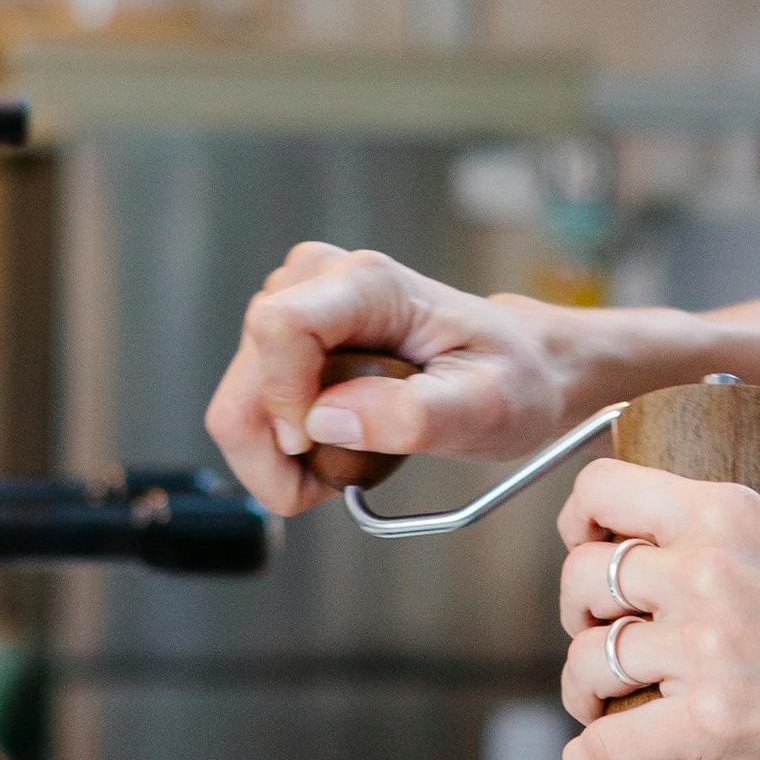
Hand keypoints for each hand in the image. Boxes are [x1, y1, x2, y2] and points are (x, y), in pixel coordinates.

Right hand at [204, 244, 598, 515]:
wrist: (521, 366)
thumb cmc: (512, 378)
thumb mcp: (487, 405)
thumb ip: (411, 415)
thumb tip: (324, 422)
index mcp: (370, 284)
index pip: (278, 327)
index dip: (283, 400)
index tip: (321, 446)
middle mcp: (320, 280)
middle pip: (246, 379)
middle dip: (279, 453)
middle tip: (341, 480)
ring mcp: (296, 304)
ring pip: (239, 402)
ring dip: (282, 457)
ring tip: (351, 463)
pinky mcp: (287, 335)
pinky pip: (249, 407)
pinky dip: (283, 449)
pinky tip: (335, 450)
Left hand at [555, 454, 759, 759]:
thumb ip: (740, 548)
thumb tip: (688, 566)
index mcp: (730, 514)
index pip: (604, 487)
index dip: (579, 521)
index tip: (586, 548)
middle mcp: (706, 570)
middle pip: (582, 579)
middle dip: (577, 615)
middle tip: (602, 641)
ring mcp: (706, 649)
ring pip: (585, 661)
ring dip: (583, 691)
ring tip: (607, 707)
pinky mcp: (714, 725)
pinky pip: (605, 747)